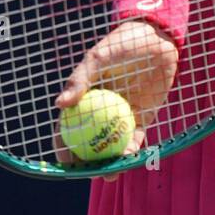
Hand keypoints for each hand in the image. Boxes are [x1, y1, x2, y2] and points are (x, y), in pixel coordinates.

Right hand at [53, 19, 179, 181]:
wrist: (156, 38)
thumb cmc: (122, 43)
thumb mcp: (98, 58)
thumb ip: (80, 79)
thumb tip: (59, 104)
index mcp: (84, 99)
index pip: (69, 128)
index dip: (63, 146)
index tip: (65, 161)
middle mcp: (100, 112)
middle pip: (90, 143)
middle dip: (87, 164)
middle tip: (89, 174)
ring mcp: (121, 117)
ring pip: (112, 146)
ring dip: (110, 164)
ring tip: (110, 176)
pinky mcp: (142, 118)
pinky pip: (135, 139)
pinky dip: (131, 150)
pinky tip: (129, 159)